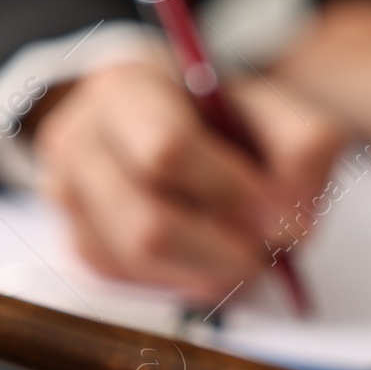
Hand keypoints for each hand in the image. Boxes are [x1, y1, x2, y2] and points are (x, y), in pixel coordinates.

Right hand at [31, 60, 344, 302]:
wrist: (168, 118)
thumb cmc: (218, 112)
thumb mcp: (273, 106)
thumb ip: (304, 145)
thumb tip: (294, 224)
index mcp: (126, 87)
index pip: (167, 150)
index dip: (232, 193)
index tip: (285, 219)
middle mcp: (78, 139)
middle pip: (146, 223)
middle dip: (223, 251)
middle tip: (270, 254)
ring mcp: (66, 196)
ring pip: (137, 261)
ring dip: (207, 271)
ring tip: (246, 254)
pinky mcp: (76, 241)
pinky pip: (131, 282)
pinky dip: (182, 279)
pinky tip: (209, 257)